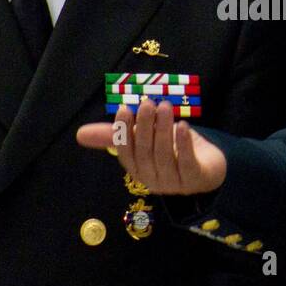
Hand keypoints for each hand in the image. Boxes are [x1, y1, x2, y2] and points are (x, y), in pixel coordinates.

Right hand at [76, 100, 226, 194]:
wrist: (207, 168)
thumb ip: (115, 135)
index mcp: (137, 169)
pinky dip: (183, 144)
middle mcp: (153, 179)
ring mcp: (174, 182)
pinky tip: (182, 126)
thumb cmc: (170, 149)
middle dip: (145, 127)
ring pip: (165, 155)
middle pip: (146, 152)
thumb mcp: (143, 139)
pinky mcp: (195, 179)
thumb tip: (79, 133)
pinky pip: (187, 163)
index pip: (126, 152)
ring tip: (165, 107)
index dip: (124, 132)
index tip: (125, 108)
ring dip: (164, 130)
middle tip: (148, 103)